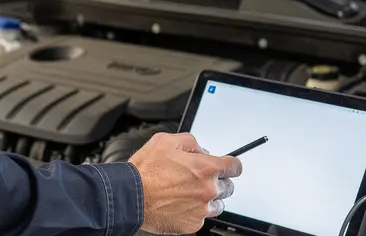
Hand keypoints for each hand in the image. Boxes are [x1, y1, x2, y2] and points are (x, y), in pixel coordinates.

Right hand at [128, 133, 242, 234]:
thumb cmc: (145, 170)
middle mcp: (208, 190)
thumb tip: (201, 150)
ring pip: (217, 204)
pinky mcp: (193, 224)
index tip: (228, 167)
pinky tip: (179, 204)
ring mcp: (202, 209)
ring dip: (207, 199)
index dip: (231, 165)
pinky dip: (194, 211)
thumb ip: (190, 142)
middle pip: (228, 187)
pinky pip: (201, 217)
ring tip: (186, 193)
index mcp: (206, 168)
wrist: (130, 196)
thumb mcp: (166, 141)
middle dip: (216, 182)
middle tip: (196, 179)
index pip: (235, 167)